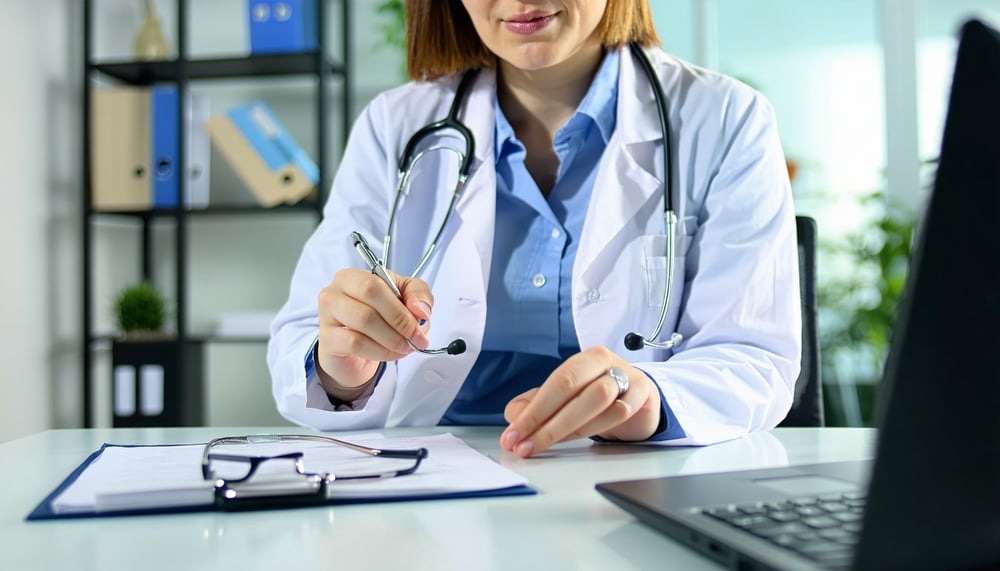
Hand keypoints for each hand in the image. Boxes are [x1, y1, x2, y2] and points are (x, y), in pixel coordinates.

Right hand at [315, 268, 432, 394]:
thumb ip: (418, 295)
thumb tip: (420, 310)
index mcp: (352, 276)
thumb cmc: (377, 321)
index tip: (421, 322)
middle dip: (399, 319)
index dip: (402, 303)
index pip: (377, 282)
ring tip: (404, 347)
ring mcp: (327, 315)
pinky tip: (389, 354)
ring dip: (392, 338)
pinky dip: (380, 351)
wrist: (352, 355)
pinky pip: (356, 343)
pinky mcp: (327, 339)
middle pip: (369, 294)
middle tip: (415, 338)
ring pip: (364, 320)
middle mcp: (334, 291)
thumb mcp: (403, 300)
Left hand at [500, 346, 661, 457]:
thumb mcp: (565, 400)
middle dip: (544, 422)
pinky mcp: (645, 394)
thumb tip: (514, 417)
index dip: (532, 411)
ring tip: (547, 445)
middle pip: (572, 387)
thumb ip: (537, 406)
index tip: (513, 435)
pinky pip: (623, 411)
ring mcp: (628, 376)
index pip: (554, 382)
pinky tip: (587, 438)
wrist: (641, 402)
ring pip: (598, 400)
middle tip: (525, 446)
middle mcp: (605, 362)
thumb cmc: (599, 399)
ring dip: (569, 428)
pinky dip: (602, 426)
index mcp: (583, 359)